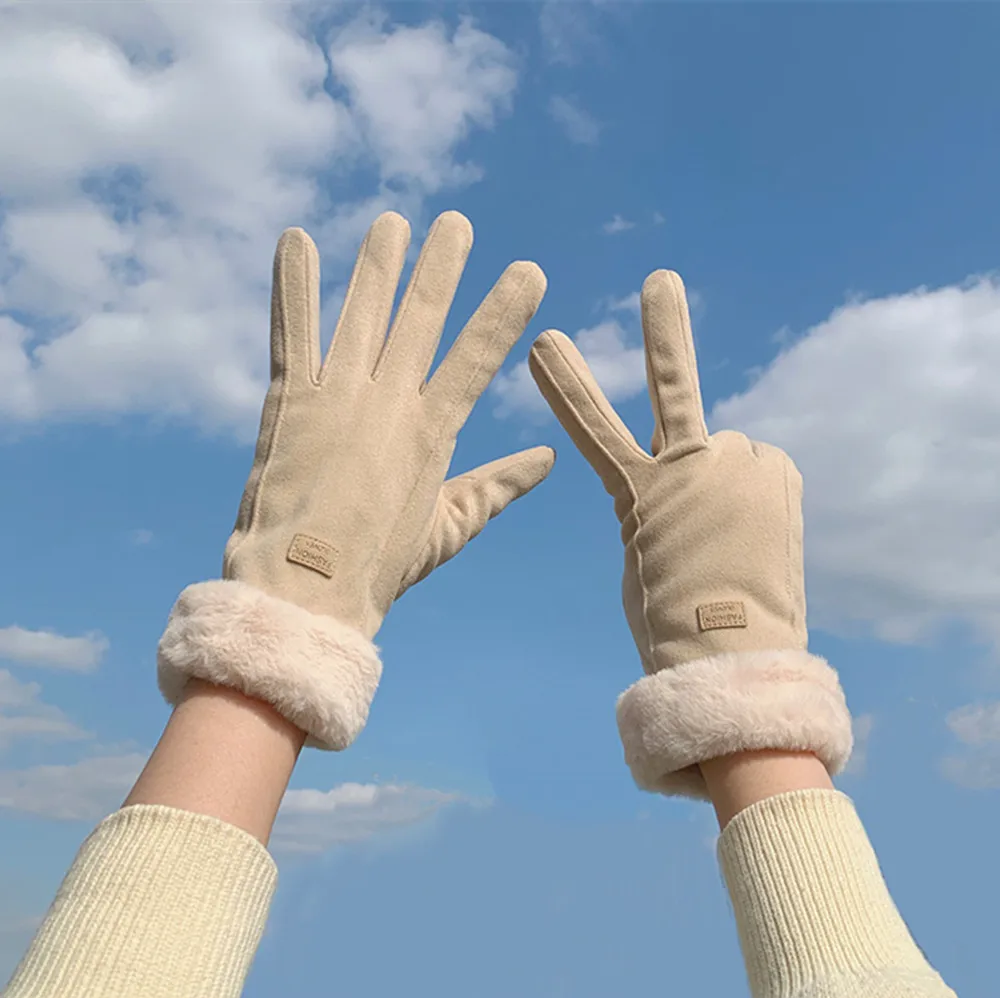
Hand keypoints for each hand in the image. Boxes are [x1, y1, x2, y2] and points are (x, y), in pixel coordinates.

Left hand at [158, 211, 552, 751]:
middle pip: (421, 319)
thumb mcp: (450, 525)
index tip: (527, 271)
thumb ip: (499, 487)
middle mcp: (390, 402)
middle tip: (454, 223)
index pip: (478, 357)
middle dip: (440, 267)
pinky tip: (296, 239)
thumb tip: (547, 460)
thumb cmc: (381, 566)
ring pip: (363, 312)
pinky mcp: (289, 400)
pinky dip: (294, 284)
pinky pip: (294, 330)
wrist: (306, 589)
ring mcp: (338, 395)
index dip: (503, 312)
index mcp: (433, 432)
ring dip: (378, 264)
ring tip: (393, 222)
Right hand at [529, 269, 852, 797]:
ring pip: (726, 449)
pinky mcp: (776, 469)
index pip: (593, 428)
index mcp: (639, 494)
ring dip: (724, 480)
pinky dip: (754, 490)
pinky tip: (752, 536)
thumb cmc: (668, 618)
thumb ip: (661, 505)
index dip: (567, 385)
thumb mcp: (645, 557)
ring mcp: (737, 465)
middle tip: (661, 283)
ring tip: (728, 538)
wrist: (730, 654)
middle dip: (664, 333)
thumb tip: (699, 484)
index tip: (546, 342)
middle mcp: (688, 467)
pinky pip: (758, 466)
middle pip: (673, 388)